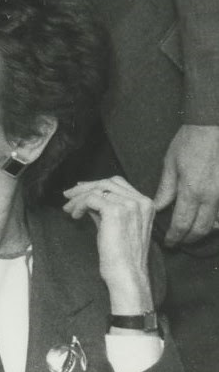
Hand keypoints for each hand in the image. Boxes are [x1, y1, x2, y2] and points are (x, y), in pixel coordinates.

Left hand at [62, 176, 154, 312]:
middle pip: (107, 182)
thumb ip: (106, 207)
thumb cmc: (122, 255)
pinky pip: (90, 199)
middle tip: (68, 195)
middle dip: (85, 187)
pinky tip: (74, 215)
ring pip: (96, 189)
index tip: (79, 189)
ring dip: (78, 197)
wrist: (127, 275)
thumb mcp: (116, 224)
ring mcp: (130, 205)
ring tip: (68, 208)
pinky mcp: (115, 211)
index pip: (118, 183)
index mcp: (147, 205)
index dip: (96, 184)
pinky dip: (78, 205)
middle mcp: (141, 202)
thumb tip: (87, 194)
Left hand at [152, 123, 218, 244]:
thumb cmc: (188, 143)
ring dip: (203, 232)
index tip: (168, 242)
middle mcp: (211, 197)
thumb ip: (166, 189)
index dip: (175, 236)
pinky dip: (216, 221)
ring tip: (190, 234)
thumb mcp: (170, 164)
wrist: (212, 129)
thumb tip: (158, 207)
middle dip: (189, 239)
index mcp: (192, 191)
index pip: (182, 223)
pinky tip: (208, 222)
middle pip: (201, 229)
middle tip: (178, 242)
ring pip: (216, 224)